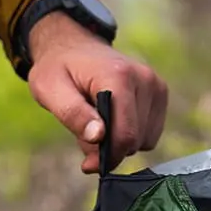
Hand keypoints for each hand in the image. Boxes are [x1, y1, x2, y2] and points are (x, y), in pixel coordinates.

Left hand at [26, 12, 168, 173]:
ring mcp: (156, 85)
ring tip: (98, 120)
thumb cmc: (58, 69)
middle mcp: (145, 79)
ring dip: (119, 141)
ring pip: (144, 140)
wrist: (74, 46)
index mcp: (119, 77)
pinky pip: (150, 134)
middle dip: (109, 148)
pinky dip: (131, 134)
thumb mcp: (50, 90)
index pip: (124, 134)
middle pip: (135, 140)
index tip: (87, 163)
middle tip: (86, 132)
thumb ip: (73, 114)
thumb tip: (98, 137)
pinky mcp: (160, 94)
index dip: (106, 156)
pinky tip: (114, 118)